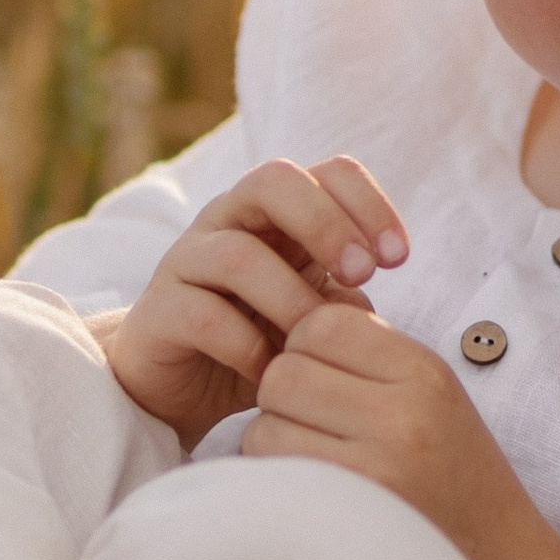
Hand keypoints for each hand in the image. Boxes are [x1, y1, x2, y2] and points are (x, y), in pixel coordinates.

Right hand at [94, 155, 407, 448]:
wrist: (180, 387)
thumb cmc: (258, 340)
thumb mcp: (315, 315)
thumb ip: (345, 299)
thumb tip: (368, 303)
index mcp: (277, 213)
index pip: (328, 171)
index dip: (369, 203)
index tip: (399, 259)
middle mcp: (229, 220)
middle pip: (273, 180)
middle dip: (326, 224)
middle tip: (360, 274)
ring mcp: (188, 260)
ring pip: (237, 254)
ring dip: (289, 299)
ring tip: (313, 341)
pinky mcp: (160, 310)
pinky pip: (203, 315)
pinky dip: (246, 347)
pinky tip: (270, 372)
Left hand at [243, 304, 552, 559]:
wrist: (501, 559)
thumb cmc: (455, 473)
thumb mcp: (433, 396)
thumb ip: (372, 357)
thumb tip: (289, 321)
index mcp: (425, 372)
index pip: (323, 322)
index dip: (305, 346)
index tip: (323, 378)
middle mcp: (403, 413)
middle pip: (284, 371)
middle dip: (283, 393)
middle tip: (309, 421)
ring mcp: (376, 466)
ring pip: (265, 422)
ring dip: (273, 437)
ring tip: (312, 457)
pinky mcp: (350, 511)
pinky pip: (272, 471)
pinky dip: (276, 475)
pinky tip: (310, 487)